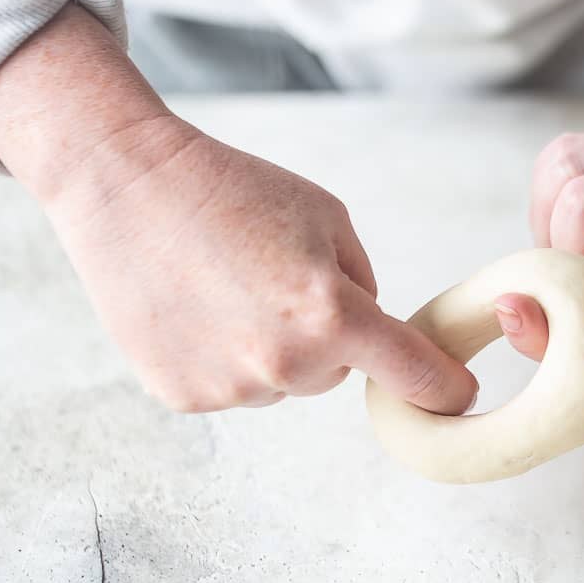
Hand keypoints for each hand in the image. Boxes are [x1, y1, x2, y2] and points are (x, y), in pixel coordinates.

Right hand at [46, 119, 477, 413]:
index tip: (458, 397)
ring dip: (274, 349)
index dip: (444, 389)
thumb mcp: (328, 219)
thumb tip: (376, 339)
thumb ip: (364, 286)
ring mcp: (230, 387)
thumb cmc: (235, 190)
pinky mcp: (185, 396)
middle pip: (338, 372)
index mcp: (331, 315)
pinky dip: (226, 357)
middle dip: (326, 336)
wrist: (125, 185)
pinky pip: (237, 385)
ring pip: (285, 381)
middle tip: (275, 280)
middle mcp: (283, 364)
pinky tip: (198, 309)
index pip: (414, 375)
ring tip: (227, 288)